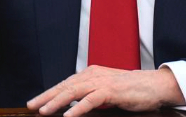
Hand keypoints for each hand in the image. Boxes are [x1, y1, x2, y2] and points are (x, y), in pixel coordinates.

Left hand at [27, 66, 184, 116]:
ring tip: (43, 110)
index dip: (49, 93)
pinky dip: (77, 108)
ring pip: (73, 91)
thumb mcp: (107, 91)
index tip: (35, 102)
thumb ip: (91, 94)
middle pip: (64, 86)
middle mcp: (93, 75)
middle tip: (30, 105)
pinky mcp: (110, 90)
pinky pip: (90, 100)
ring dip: (56, 102)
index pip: (65, 84)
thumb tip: (74, 104)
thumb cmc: (133, 90)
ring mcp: (101, 81)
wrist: (155, 86)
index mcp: (90, 74)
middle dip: (46, 96)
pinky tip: (67, 116)